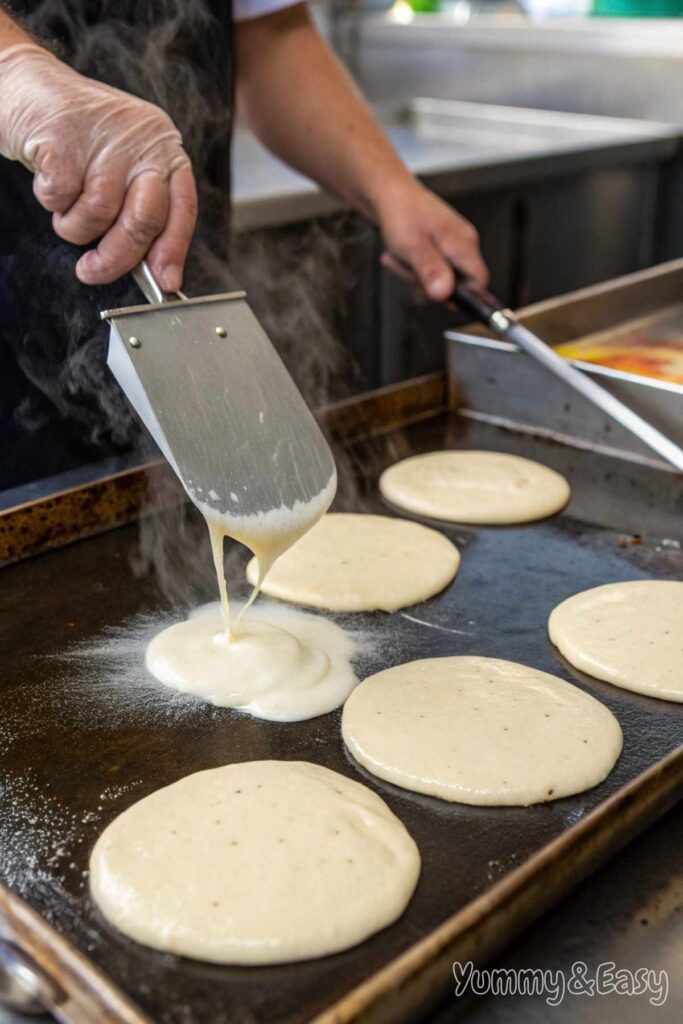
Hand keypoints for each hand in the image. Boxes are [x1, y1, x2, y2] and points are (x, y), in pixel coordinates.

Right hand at [0, 44, 196, 290]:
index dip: (172, 251)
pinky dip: (52, 203)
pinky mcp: (64, 138)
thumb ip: (139, 211)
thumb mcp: (120, 169)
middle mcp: (142, 141)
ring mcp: (104, 138)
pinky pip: (61, 199)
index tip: (163, 282)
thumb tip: (157, 272)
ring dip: (75, 227)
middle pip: (143, 221)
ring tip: (66, 208)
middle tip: (93, 270)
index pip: (182, 209)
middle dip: (117, 256)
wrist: (25, 84)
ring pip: (98, 216)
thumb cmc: (76, 137)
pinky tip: (50, 182)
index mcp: (163, 148)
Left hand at [377, 181, 488, 301]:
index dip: (463, 296)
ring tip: (403, 255)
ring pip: (439, 277)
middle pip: (457, 284)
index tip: (439, 296)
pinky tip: (403, 252)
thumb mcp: (413, 247)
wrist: (387, 192)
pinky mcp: (439, 245)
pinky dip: (413, 265)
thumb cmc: (401, 213)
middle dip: (429, 284)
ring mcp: (452, 244)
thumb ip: (431, 271)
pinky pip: (430, 267)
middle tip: (411, 267)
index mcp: (464, 244)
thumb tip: (445, 294)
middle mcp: (463, 243)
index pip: (480, 282)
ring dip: (416, 274)